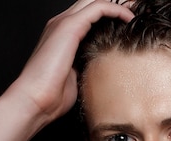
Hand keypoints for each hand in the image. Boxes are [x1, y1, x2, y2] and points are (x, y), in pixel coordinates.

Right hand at [8, 0, 133, 122]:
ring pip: (94, 0)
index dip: (109, 13)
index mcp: (62, 36)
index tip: (130, 20)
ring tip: (136, 8)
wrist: (35, 100)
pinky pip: (98, 7)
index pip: (88, 15)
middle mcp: (61, 24)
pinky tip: (129, 18)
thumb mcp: (76, 77)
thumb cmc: (52, 96)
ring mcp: (64, 23)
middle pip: (91, 2)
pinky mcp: (69, 27)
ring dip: (118, 3)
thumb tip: (101, 68)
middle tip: (136, 7)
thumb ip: (86, 66)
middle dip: (115, 3)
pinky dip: (116, 9)